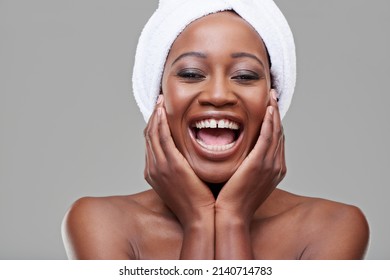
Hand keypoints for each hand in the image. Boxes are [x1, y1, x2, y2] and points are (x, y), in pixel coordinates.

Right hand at [144, 95, 214, 226]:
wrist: (199, 218)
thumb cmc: (196, 202)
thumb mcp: (183, 183)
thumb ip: (180, 167)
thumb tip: (187, 155)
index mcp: (154, 173)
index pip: (150, 143)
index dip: (153, 126)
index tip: (159, 113)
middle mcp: (152, 168)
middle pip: (148, 136)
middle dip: (152, 117)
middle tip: (158, 102)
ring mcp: (159, 166)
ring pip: (152, 134)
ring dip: (155, 116)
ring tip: (160, 102)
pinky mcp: (171, 164)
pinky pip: (162, 138)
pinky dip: (160, 123)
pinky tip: (163, 111)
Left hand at [216, 89, 285, 222]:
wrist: (230, 215)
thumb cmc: (232, 199)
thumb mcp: (244, 179)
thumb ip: (247, 163)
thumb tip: (240, 152)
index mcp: (274, 169)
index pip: (276, 140)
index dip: (275, 123)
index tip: (269, 109)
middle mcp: (277, 165)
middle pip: (280, 133)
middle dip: (277, 114)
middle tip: (273, 97)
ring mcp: (271, 164)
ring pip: (276, 132)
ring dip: (274, 113)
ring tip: (272, 97)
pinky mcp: (260, 163)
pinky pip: (268, 137)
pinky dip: (270, 122)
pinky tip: (269, 109)